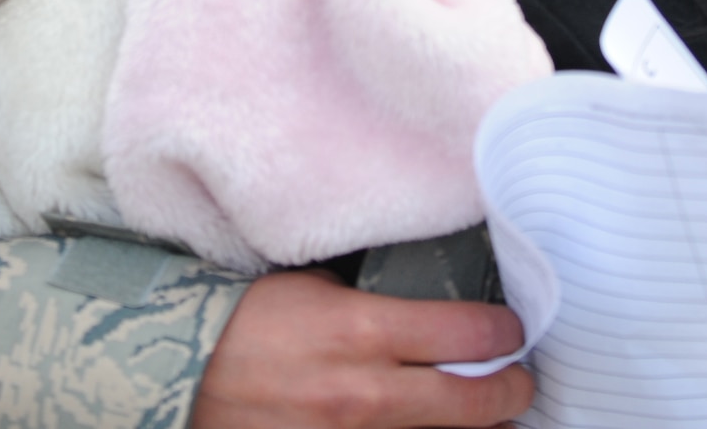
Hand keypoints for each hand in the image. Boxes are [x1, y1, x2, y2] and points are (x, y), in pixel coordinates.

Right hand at [191, 271, 532, 428]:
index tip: (510, 332)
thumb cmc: (250, 324)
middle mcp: (365, 393)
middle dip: (510, 391)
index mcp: (360, 331)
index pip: (468, 333)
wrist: (188, 377)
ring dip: (475, 427)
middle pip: (475, 402)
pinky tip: (433, 426)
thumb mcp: (313, 290)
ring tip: (483, 414)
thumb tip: (435, 322)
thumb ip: (376, 306)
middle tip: (518, 383)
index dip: (504, 333)